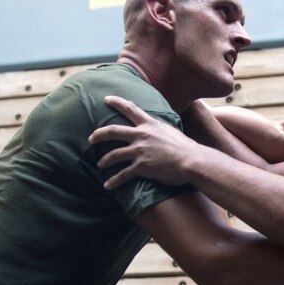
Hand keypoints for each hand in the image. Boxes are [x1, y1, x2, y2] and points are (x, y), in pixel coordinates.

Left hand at [88, 95, 204, 189]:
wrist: (192, 161)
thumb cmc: (187, 148)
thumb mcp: (172, 131)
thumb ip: (161, 129)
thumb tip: (160, 130)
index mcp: (150, 124)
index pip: (130, 109)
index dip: (117, 102)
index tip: (106, 99)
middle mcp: (141, 135)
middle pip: (113, 131)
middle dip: (98, 134)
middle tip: (91, 138)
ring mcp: (140, 151)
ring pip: (114, 154)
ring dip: (104, 161)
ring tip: (100, 165)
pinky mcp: (141, 166)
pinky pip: (122, 175)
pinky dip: (113, 181)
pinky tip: (108, 185)